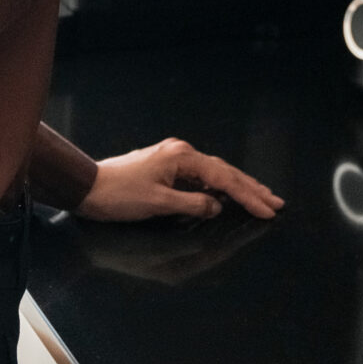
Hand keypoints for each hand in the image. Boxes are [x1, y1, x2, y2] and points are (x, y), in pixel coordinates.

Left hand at [76, 137, 284, 221]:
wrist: (87, 187)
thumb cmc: (119, 195)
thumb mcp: (158, 204)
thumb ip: (192, 205)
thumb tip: (217, 206)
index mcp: (182, 158)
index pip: (224, 178)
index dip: (248, 196)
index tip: (268, 209)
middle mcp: (181, 153)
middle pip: (224, 172)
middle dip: (251, 188)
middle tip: (275, 202)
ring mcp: (174, 159)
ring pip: (214, 173)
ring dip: (237, 187)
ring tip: (260, 197)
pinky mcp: (166, 167)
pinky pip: (200, 177)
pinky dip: (218, 187)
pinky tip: (227, 195)